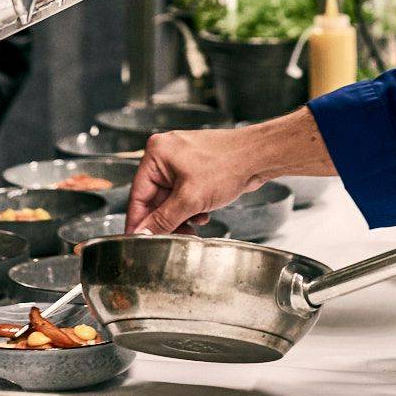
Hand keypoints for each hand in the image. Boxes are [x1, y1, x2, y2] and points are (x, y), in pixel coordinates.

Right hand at [125, 128, 271, 235]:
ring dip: (180, 218)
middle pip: (155, 200)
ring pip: (170, 201)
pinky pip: (184, 196)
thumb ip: (164, 220)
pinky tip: (203, 215)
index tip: (137, 242)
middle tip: (173, 240)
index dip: (139, 222)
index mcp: (157, 154)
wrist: (258, 157)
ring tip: (194, 227)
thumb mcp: (191, 198)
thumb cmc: (228, 165)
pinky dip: (191, 209)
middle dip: (166, 222)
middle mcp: (166, 155)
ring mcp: (181, 162)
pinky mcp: (195, 170)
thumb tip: (144, 234)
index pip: (138, 195)